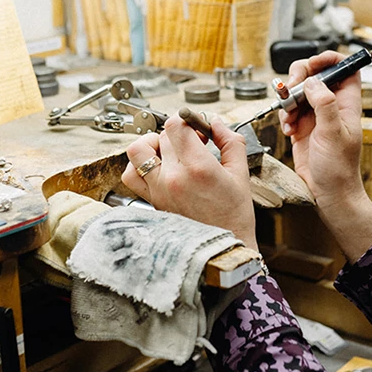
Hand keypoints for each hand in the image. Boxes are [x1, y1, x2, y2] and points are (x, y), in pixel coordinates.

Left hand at [121, 113, 256, 250]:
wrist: (221, 251)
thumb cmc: (233, 217)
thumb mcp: (240, 174)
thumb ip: (230, 142)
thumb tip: (215, 123)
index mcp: (197, 168)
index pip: (176, 126)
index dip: (186, 120)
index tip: (196, 127)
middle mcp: (172, 178)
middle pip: (162, 136)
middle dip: (178, 134)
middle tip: (193, 143)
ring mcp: (158, 190)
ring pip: (138, 151)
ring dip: (151, 145)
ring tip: (168, 151)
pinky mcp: (150, 200)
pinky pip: (131, 176)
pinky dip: (138, 166)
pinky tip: (156, 167)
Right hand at [281, 51, 367, 212]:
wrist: (327, 192)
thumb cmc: (339, 168)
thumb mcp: (333, 134)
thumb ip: (324, 104)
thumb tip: (313, 82)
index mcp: (347, 103)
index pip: (345, 68)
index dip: (330, 59)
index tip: (313, 62)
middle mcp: (331, 105)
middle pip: (315, 75)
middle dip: (299, 78)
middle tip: (291, 89)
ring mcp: (315, 115)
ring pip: (298, 92)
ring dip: (288, 101)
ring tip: (290, 119)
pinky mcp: (302, 126)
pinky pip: (288, 110)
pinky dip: (284, 117)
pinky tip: (289, 130)